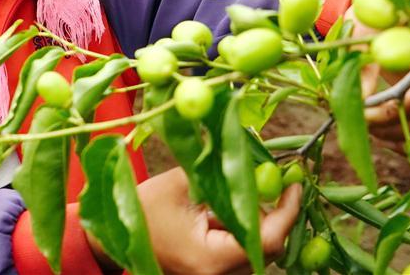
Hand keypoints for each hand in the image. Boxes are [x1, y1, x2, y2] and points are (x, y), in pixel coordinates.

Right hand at [109, 167, 301, 274]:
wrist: (114, 240)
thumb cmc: (143, 210)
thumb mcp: (182, 182)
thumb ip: (219, 169)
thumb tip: (257, 150)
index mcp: (212, 259)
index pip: (268, 239)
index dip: (288, 210)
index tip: (294, 182)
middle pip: (268, 249)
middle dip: (279, 213)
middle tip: (283, 181)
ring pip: (258, 252)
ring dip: (263, 221)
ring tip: (261, 188)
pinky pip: (243, 254)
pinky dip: (247, 230)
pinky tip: (237, 206)